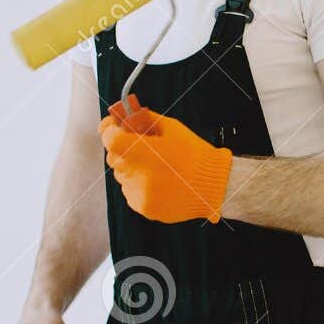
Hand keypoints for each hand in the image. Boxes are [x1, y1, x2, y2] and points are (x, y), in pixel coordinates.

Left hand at [99, 95, 232, 223]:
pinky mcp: (144, 207)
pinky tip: (158, 181)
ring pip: (121, 176)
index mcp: (146, 151)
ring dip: (131, 168)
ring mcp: (140, 193)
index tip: (113, 127)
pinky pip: (130, 191)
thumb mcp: (172, 128)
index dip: (109, 130)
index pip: (110, 139)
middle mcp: (140, 174)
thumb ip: (144, 120)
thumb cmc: (194, 153)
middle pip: (113, 158)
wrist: (214, 185)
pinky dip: (139, 184)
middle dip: (121, 149)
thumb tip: (124, 115)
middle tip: (138, 146)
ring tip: (156, 167)